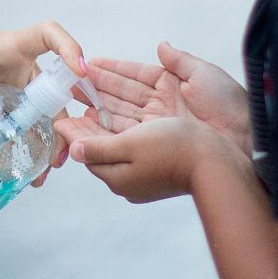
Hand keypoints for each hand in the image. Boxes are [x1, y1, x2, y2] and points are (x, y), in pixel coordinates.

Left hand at [0, 21, 86, 186]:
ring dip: (50, 137)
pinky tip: (29, 168)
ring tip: (47, 168)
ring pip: (43, 110)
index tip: (79, 71)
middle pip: (54, 86)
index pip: (48, 35)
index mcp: (9, 48)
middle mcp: (18, 66)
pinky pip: (27, 123)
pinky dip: (31, 143)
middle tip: (62, 150)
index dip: (68, 48)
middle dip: (63, 117)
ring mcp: (15, 86)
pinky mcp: (6, 105)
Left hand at [57, 115, 237, 203]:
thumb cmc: (175, 151)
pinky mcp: (161, 163)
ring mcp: (146, 171)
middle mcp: (129, 177)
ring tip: (90, 101)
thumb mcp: (130, 146)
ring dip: (104, 119)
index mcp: (118, 177)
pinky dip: (123, 123)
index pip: (87, 152)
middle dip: (86, 123)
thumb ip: (99, 148)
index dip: (73, 131)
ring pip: (118, 139)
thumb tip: (72, 150)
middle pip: (101, 145)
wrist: (218, 162)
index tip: (60, 115)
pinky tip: (119, 112)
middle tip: (72, 102)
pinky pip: (134, 139)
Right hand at [84, 41, 250, 156]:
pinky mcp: (155, 142)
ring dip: (96, 107)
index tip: (89, 64)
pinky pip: (126, 133)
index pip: (135, 76)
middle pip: (122, 96)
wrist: (245, 138)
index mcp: (173, 86)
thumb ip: (179, 61)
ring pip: (120, 114)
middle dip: (96, 88)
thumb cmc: (230, 104)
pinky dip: (106, 127)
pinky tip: (88, 121)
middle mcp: (161, 106)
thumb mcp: (204, 74)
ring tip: (73, 100)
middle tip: (71, 83)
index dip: (112, 70)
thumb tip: (161, 46)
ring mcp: (157, 125)